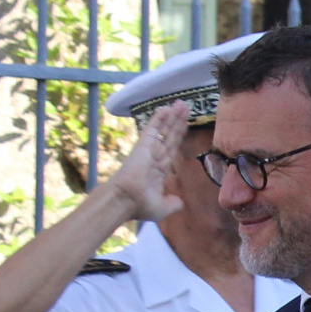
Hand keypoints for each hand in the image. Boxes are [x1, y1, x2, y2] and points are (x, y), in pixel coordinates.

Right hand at [108, 102, 187, 223]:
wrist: (125, 202)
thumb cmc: (139, 206)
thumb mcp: (162, 207)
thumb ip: (172, 203)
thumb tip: (178, 202)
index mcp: (157, 170)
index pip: (170, 149)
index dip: (177, 137)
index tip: (183, 125)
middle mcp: (153, 158)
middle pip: (169, 136)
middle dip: (177, 122)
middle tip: (185, 107)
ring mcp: (148, 150)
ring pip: (163, 130)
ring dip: (172, 117)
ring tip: (181, 103)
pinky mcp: (143, 146)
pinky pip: (152, 129)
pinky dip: (159, 118)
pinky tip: (166, 108)